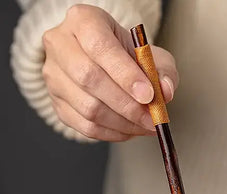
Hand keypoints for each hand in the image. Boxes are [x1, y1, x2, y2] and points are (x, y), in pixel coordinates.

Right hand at [42, 4, 177, 140]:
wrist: (108, 64)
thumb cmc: (129, 56)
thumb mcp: (152, 54)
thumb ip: (163, 71)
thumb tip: (165, 92)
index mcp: (84, 20)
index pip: (100, 47)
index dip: (126, 75)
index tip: (149, 96)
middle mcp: (61, 44)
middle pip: (90, 79)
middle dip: (128, 106)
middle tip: (152, 119)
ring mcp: (54, 76)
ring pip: (88, 108)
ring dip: (124, 124)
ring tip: (146, 126)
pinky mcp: (57, 103)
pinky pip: (85, 127)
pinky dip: (113, 133)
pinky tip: (130, 130)